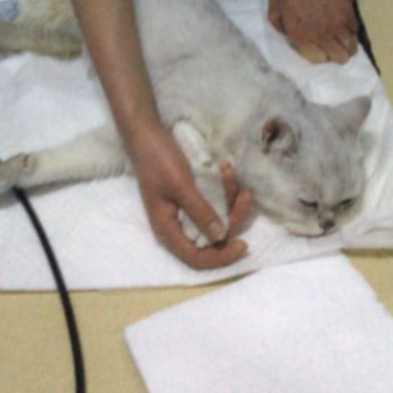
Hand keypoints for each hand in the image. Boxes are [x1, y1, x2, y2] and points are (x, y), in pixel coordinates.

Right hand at [130, 126, 250, 269]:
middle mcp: (177, 225)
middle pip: (211, 238)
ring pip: (215, 218)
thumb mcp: (181, 185)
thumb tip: (221, 237)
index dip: (221, 257)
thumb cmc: (159, 160)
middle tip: (245, 195)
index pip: (197, 258)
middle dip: (232, 217)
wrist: (147, 134)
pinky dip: (222, 188)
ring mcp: (185, 211)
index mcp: (168, 229)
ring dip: (229, 198)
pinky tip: (225, 168)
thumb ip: (200, 211)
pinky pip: (213, 201)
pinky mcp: (191, 198)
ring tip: (230, 172)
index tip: (244, 243)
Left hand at [268, 0, 357, 63]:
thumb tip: (291, 35)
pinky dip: (350, 33)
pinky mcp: (349, 13)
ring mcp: (338, 24)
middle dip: (334, 54)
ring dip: (345, 46)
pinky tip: (343, 26)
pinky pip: (355, 32)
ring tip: (339, 38)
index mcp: (301, 35)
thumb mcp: (273, 8)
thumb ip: (281, 27)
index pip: (317, 59)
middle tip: (328, 44)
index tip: (314, 46)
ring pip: (351, 48)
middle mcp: (322, 34)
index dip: (316, 54)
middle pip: (339, 58)